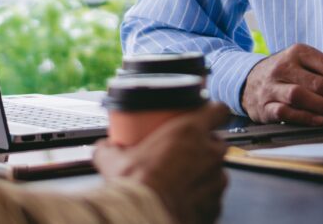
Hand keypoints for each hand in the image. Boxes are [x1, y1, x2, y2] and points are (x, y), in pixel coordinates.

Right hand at [93, 102, 229, 223]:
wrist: (144, 218)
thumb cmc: (136, 188)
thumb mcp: (114, 159)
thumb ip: (111, 147)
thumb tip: (104, 147)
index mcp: (190, 132)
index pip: (218, 110)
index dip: (213, 112)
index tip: (206, 116)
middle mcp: (209, 153)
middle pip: (217, 142)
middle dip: (204, 147)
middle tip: (182, 154)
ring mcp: (216, 180)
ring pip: (216, 171)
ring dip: (203, 173)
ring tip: (181, 180)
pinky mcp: (215, 205)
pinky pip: (213, 196)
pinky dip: (202, 197)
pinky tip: (183, 199)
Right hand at [241, 43, 322, 124]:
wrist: (247, 80)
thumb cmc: (286, 73)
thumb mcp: (303, 62)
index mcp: (299, 52)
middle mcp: (285, 66)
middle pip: (319, 82)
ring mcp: (273, 86)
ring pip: (301, 95)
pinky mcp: (264, 105)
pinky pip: (284, 111)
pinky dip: (304, 116)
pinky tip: (320, 120)